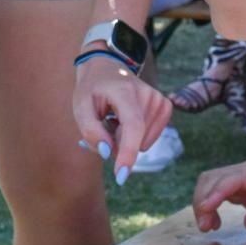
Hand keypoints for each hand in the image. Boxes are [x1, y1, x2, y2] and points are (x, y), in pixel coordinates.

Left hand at [72, 58, 171, 183]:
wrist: (106, 68)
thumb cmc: (91, 89)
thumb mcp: (80, 108)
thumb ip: (91, 131)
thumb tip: (108, 153)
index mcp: (124, 91)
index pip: (132, 127)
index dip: (127, 153)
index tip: (121, 176)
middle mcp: (147, 94)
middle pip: (134, 140)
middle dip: (115, 143)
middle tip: (104, 123)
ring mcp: (159, 100)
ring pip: (141, 142)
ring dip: (124, 138)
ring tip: (115, 118)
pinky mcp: (165, 107)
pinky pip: (148, 139)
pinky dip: (135, 136)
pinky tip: (126, 119)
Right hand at [191, 159, 245, 235]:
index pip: (232, 178)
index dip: (215, 193)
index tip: (205, 211)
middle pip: (214, 177)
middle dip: (203, 200)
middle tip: (205, 227)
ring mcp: (245, 176)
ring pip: (211, 181)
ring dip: (203, 201)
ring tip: (207, 227)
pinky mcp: (242, 185)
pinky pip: (218, 189)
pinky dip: (209, 203)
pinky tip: (214, 221)